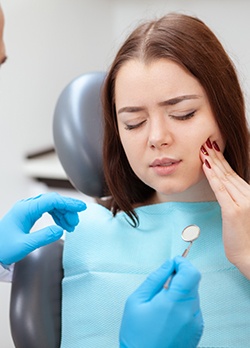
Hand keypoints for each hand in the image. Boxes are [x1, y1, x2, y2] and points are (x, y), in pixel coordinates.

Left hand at [0, 192, 85, 264]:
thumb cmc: (3, 249)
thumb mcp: (24, 245)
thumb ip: (43, 237)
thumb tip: (60, 230)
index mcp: (25, 210)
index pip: (52, 201)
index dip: (68, 203)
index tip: (81, 207)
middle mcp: (26, 206)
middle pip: (53, 201)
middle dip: (67, 209)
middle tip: (75, 222)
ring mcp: (27, 210)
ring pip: (51, 205)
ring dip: (63, 213)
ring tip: (71, 226)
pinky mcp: (28, 215)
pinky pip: (47, 210)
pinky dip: (57, 216)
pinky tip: (62, 224)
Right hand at [119, 256, 202, 347]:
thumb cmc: (137, 336)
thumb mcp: (136, 301)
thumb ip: (155, 279)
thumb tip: (168, 265)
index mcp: (174, 303)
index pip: (191, 273)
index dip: (183, 263)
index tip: (174, 262)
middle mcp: (189, 313)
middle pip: (193, 282)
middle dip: (180, 277)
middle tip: (163, 284)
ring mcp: (196, 323)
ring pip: (193, 294)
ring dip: (181, 291)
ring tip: (162, 303)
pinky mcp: (198, 330)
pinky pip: (194, 307)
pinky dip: (184, 304)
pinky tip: (168, 313)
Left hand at [200, 138, 249, 277]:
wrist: (248, 254)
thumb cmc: (242, 235)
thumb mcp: (239, 212)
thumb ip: (233, 197)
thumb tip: (222, 185)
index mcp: (249, 194)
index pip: (232, 173)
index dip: (221, 160)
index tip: (211, 149)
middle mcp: (248, 194)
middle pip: (228, 173)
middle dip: (215, 157)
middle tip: (205, 143)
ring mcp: (242, 202)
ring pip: (223, 178)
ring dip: (212, 163)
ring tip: (203, 151)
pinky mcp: (233, 210)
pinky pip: (220, 190)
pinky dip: (213, 178)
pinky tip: (206, 168)